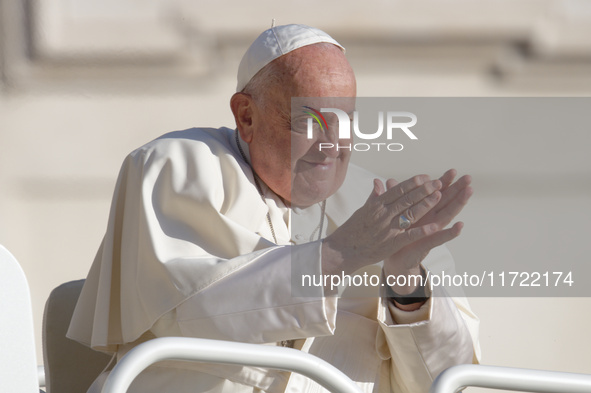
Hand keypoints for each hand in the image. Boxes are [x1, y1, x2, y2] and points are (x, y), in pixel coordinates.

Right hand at [322, 174, 443, 275]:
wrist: (342, 250)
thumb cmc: (352, 230)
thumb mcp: (362, 210)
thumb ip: (373, 197)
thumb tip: (377, 183)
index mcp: (376, 205)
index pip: (398, 189)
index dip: (413, 182)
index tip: (426, 177)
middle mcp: (383, 214)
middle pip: (407, 198)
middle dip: (424, 189)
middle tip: (438, 182)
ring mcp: (387, 228)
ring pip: (410, 213)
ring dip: (426, 204)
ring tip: (439, 196)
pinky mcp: (391, 243)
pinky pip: (409, 235)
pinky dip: (422, 230)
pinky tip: (435, 226)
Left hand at [382, 169, 471, 296]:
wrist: (394, 257)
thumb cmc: (397, 233)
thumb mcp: (395, 213)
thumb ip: (394, 197)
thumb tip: (388, 180)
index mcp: (422, 210)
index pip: (435, 193)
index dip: (443, 182)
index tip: (453, 170)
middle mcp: (430, 219)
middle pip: (446, 201)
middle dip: (457, 190)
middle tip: (468, 178)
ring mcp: (431, 231)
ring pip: (447, 216)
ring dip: (458, 205)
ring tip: (469, 193)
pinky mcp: (427, 244)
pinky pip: (439, 238)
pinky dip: (450, 233)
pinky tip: (460, 226)